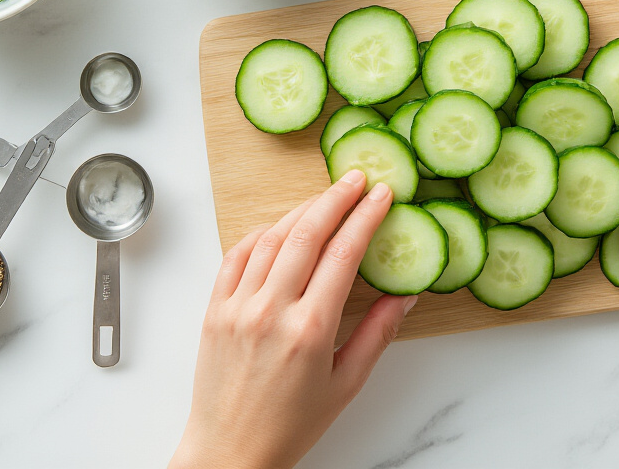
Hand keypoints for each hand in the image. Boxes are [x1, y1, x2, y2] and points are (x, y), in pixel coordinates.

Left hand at [170, 171, 415, 468]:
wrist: (231, 451)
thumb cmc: (291, 425)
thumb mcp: (346, 384)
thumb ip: (377, 334)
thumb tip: (404, 295)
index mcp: (310, 330)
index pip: (343, 253)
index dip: (365, 217)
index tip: (381, 195)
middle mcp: (271, 311)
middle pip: (306, 233)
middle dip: (335, 199)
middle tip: (356, 178)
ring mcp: (237, 307)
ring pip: (270, 238)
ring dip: (299, 210)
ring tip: (324, 197)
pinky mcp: (214, 310)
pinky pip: (236, 256)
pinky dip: (260, 234)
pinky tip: (279, 226)